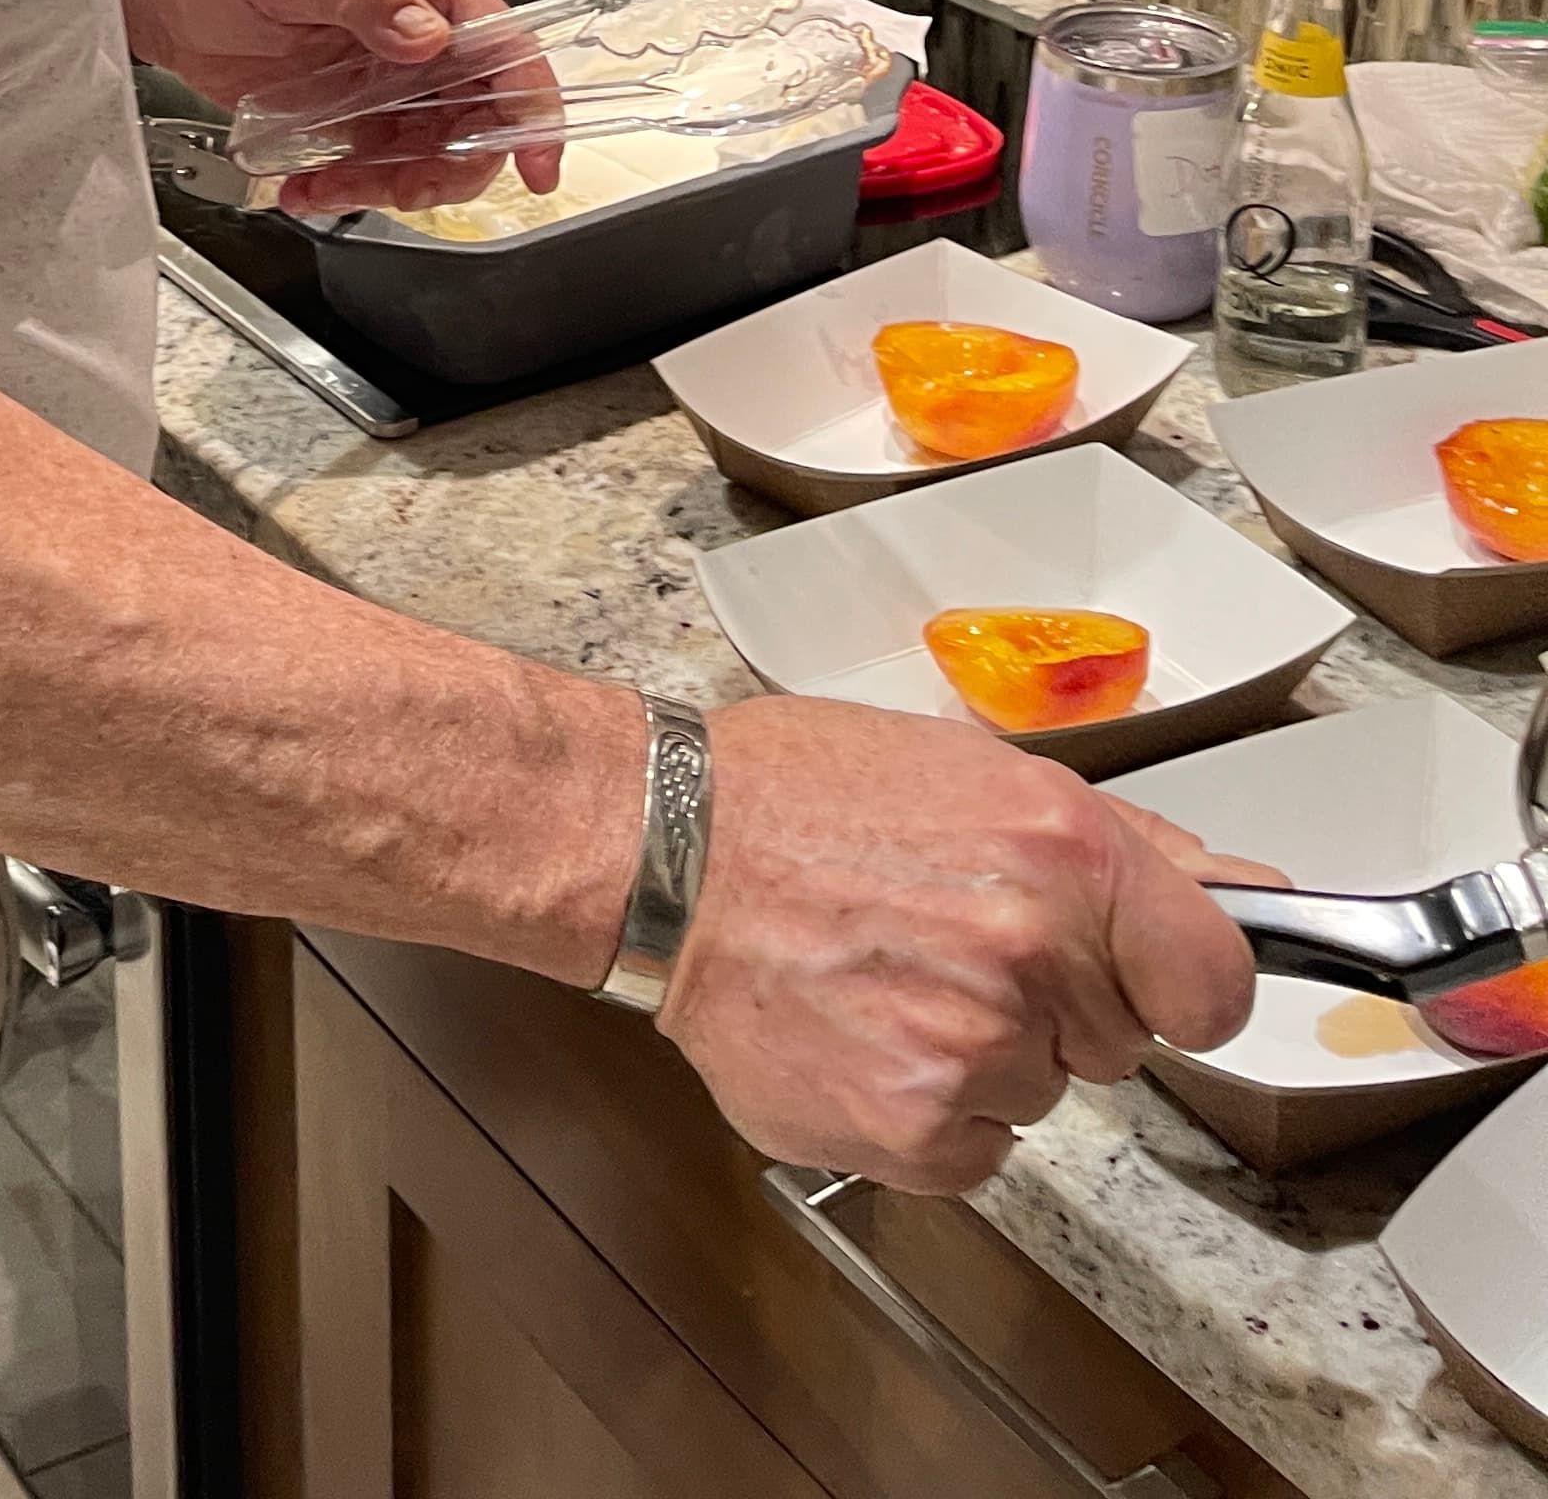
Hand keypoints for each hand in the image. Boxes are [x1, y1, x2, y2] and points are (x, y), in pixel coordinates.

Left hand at [112, 0, 547, 212]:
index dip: (532, 103)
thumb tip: (428, 33)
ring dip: (390, 187)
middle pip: (478, 117)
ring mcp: (387, 84)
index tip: (537, 156)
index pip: (503, 47)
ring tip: (329, 189)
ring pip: (430, 155)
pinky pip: (378, 169)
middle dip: (453, 165)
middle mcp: (415, 40)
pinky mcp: (354, 120)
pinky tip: (305, 189)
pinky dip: (349, 192)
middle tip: (404, 188)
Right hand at [657, 694, 1262, 1194]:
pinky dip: (924, 1109)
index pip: (1215, 979)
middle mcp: (1033, 953)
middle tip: (946, 935)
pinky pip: (974, 1149)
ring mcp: (976, 1051)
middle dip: (1054, 998)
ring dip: (980, 1051)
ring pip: (1038, 1090)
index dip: (1178, 981)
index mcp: (1064, 850)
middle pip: (1116, 1037)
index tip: (1144, 977)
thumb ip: (1121, 847)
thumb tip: (1254, 892)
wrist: (662, 852)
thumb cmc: (796, 793)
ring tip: (881, 973)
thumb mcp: (970, 769)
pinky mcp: (916, 1132)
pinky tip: (857, 1032)